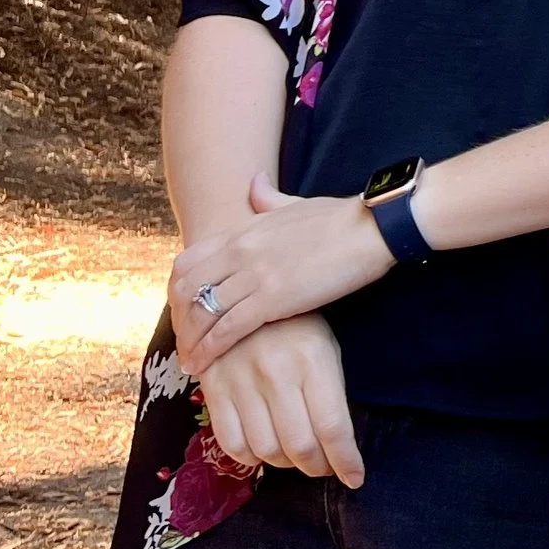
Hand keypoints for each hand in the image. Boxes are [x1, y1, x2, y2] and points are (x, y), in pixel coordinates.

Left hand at [171, 172, 390, 376]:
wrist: (371, 227)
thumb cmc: (340, 217)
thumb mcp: (295, 203)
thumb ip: (268, 198)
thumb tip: (254, 183)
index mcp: (243, 230)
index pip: (187, 262)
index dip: (177, 292)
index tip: (182, 313)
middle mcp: (239, 250)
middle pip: (185, 290)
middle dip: (178, 320)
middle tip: (184, 343)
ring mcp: (254, 273)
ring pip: (202, 312)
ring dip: (190, 341)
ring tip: (189, 363)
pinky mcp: (272, 298)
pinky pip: (228, 328)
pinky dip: (210, 349)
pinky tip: (206, 365)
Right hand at [201, 317, 365, 486]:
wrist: (240, 295)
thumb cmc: (295, 325)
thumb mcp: (325, 348)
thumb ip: (330, 393)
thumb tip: (337, 443)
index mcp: (313, 361)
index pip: (332, 427)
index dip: (345, 461)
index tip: (355, 478)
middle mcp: (277, 374)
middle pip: (300, 445)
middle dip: (318, 467)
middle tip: (325, 468)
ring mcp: (242, 383)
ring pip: (266, 449)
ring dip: (286, 465)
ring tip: (296, 458)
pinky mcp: (214, 390)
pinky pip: (232, 442)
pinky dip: (251, 458)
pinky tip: (264, 451)